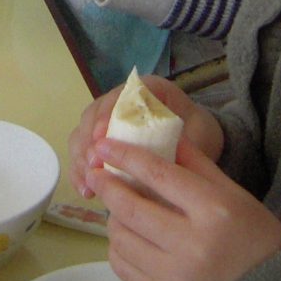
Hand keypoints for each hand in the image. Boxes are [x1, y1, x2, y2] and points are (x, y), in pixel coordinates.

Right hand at [69, 75, 222, 197]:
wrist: (198, 141)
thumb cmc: (199, 135)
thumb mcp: (199, 138)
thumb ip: (184, 146)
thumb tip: (163, 164)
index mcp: (148, 89)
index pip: (122, 94)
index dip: (108, 113)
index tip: (102, 136)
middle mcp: (122, 100)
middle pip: (95, 113)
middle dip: (89, 140)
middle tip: (92, 164)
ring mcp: (109, 120)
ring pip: (84, 132)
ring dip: (81, 158)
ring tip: (88, 183)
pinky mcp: (103, 141)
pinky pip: (83, 151)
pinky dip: (81, 170)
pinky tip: (86, 191)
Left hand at [94, 137, 280, 280]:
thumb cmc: (253, 234)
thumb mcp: (232, 191)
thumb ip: (195, 163)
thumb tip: (162, 134)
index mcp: (212, 209)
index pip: (158, 174)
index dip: (125, 157)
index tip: (104, 145)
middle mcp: (191, 243)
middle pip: (132, 208)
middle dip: (108, 187)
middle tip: (98, 173)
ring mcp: (176, 274)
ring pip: (122, 239)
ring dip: (113, 218)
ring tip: (118, 208)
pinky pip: (124, 268)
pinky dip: (118, 248)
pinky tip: (126, 236)